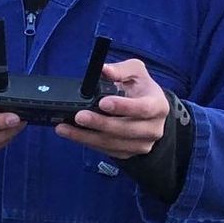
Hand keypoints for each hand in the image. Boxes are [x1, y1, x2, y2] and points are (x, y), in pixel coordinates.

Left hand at [56, 59, 170, 156]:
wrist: (147, 111)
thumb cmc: (140, 89)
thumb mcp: (136, 72)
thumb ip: (121, 69)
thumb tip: (105, 70)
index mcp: (158, 106)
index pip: (143, 109)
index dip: (123, 107)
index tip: (103, 102)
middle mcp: (153, 128)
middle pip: (126, 130)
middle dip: (100, 124)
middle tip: (79, 116)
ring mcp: (141, 144)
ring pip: (112, 143)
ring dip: (86, 137)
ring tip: (65, 127)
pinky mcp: (127, 153)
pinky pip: (106, 150)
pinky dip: (87, 143)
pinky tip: (72, 134)